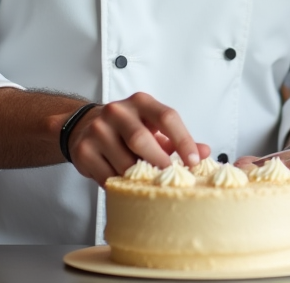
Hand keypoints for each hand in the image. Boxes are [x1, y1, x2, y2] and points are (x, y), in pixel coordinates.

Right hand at [67, 92, 208, 185]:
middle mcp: (117, 111)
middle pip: (141, 139)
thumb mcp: (153, 127)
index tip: (195, 161)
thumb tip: (205, 152)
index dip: (183, 140)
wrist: (85, 126)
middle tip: (172, 179)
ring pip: (123, 161)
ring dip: (139, 177)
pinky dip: (121, 185)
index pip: (167, 117)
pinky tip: (128, 187)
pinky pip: (107, 175)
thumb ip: (178, 140)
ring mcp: (98, 130)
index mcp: (141, 102)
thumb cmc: (129, 128)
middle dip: (159, 162)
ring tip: (149, 185)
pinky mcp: (84, 150)